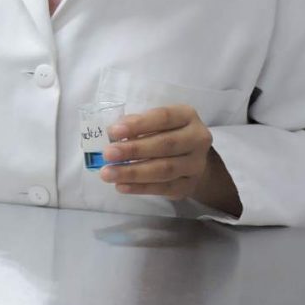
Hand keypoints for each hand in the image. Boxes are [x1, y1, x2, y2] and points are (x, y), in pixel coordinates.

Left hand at [99, 104, 217, 201]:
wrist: (189, 159)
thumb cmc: (163, 133)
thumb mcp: (153, 122)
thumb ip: (135, 124)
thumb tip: (112, 134)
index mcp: (186, 116)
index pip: (164, 117)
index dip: (138, 124)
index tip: (113, 131)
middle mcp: (197, 139)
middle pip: (165, 145)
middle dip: (133, 150)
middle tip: (107, 154)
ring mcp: (196, 164)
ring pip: (164, 170)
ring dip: (133, 172)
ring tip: (108, 174)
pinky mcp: (189, 185)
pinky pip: (164, 188)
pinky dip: (140, 188)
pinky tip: (121, 186)